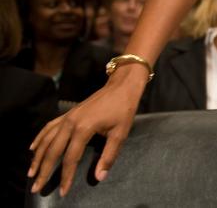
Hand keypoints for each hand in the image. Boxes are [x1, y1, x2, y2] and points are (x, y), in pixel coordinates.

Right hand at [29, 66, 146, 196]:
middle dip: (43, 170)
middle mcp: (70, 123)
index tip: (63, 191)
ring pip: (47, 139)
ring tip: (31, 171)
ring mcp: (67, 117)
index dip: (66, 176)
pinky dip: (39, 138)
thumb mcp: (120, 133)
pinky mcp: (68, 113)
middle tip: (36, 186)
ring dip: (37, 156)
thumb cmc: (123, 110)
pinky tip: (33, 148)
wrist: (121, 86)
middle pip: (53, 151)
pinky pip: (49, 127)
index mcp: (83, 128)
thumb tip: (99, 176)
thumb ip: (109, 156)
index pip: (70, 158)